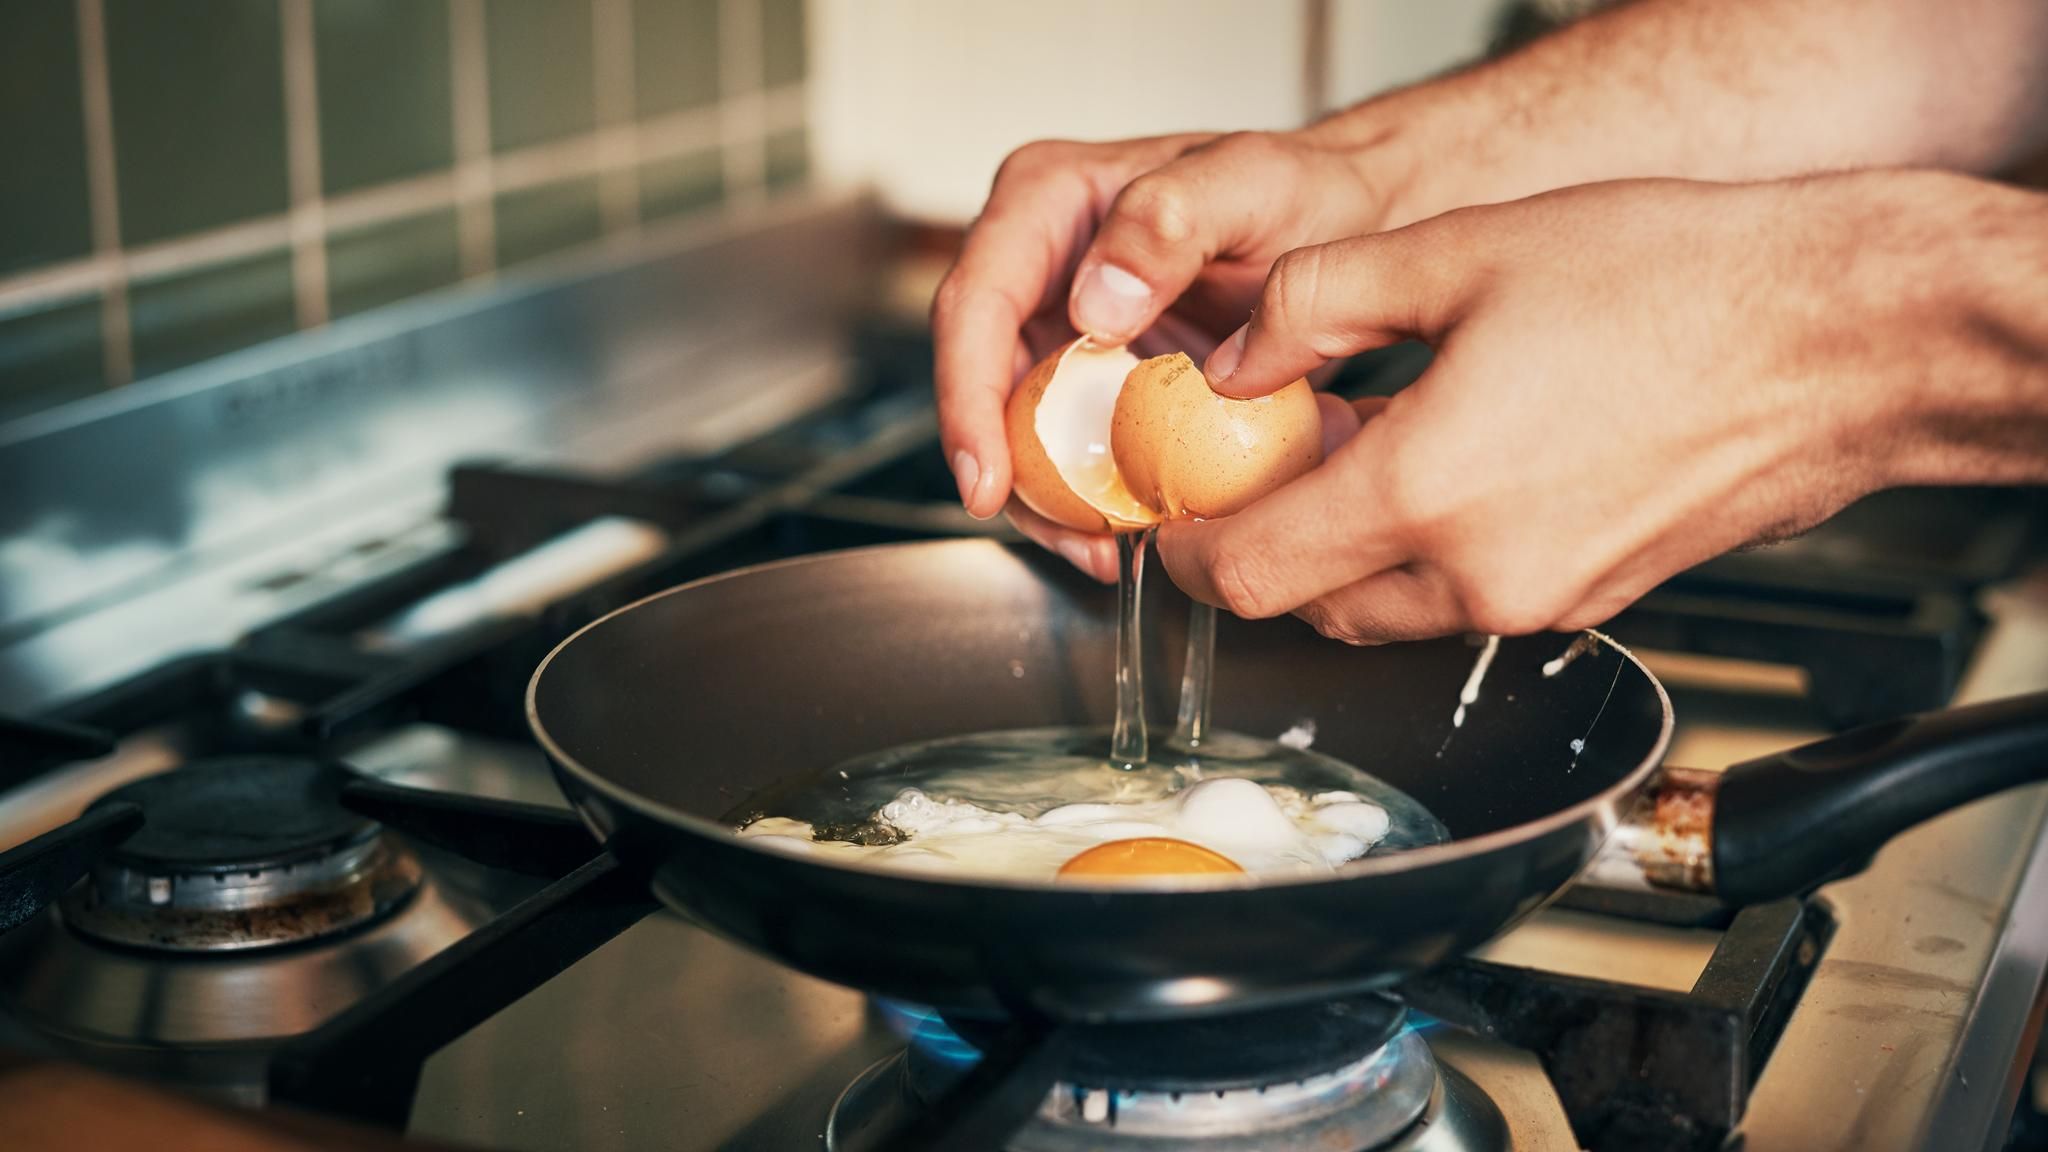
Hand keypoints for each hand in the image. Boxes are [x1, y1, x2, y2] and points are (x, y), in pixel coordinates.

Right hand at [931, 130, 1397, 579]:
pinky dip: (1095, 495)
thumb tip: (1091, 305)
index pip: (976, 304)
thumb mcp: (1251, 186)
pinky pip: (1073, 444)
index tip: (989, 481)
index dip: (968, 400)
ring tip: (1107, 551)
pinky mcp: (1099, 375)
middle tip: (1069, 538)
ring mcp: (1064, 323)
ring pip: (1020, 426)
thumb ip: (1168, 222)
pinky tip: (1134, 530)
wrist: (1353, 218)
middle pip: (983, 380)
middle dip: (1009, 472)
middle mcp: (1040, 262)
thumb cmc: (1305, 188)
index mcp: (1047, 201)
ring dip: (1052, 501)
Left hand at [1159, 175, 1950, 640]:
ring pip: (1386, 612)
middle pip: (1309, 606)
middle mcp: (1480, 576)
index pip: (1249, 574)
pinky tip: (1449, 468)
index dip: (1189, 552)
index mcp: (1427, 493)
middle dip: (1265, 548)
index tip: (1175, 516)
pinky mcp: (1594, 600)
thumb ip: (1315, 307)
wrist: (1844, 338)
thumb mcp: (1460, 254)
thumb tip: (1239, 358)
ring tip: (1361, 453)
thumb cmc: (1682, 284)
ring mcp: (1544, 600)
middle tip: (1262, 468)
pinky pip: (1466, 601)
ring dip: (1346, 554)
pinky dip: (1426, 556)